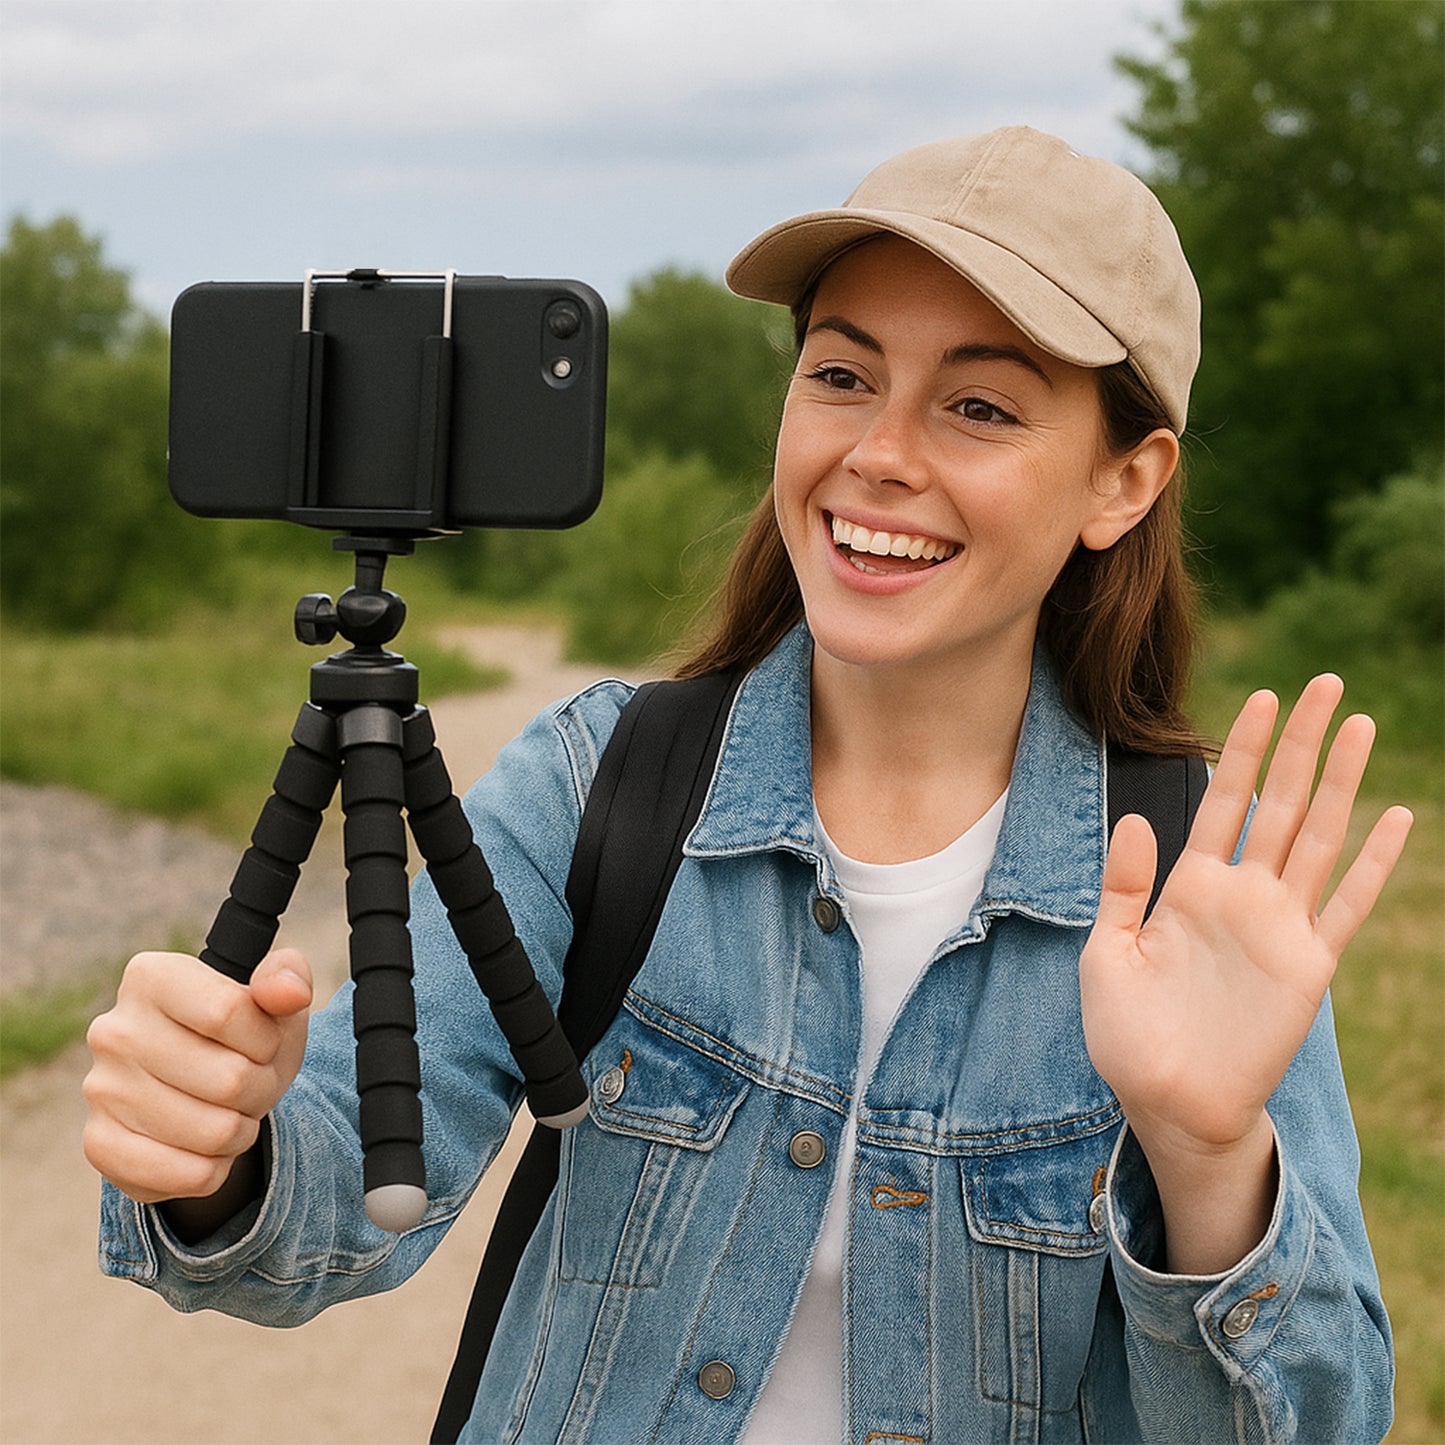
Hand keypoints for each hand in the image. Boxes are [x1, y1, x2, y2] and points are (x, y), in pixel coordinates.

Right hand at [83, 948, 311, 1205]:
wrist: (205, 1094)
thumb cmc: (244, 1037)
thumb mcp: (275, 1002)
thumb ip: (288, 979)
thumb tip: (290, 991)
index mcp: (152, 977)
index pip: (230, 1013)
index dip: (267, 1040)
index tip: (264, 1042)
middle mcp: (114, 1029)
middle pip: (230, 1079)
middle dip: (260, 1089)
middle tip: (250, 1083)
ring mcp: (101, 1089)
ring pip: (215, 1132)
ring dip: (241, 1130)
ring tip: (229, 1111)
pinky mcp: (100, 1145)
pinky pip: (190, 1174)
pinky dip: (216, 1167)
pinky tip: (204, 1145)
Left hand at [1082, 675, 1412, 1162]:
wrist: (1165, 1102)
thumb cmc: (1127, 1033)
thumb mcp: (1107, 953)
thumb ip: (1123, 886)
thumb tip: (1136, 817)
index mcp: (1189, 885)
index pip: (1223, 799)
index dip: (1243, 748)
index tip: (1261, 696)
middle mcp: (1241, 894)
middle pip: (1280, 800)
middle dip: (1300, 743)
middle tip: (1324, 682)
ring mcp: (1279, 925)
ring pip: (1319, 836)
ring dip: (1341, 782)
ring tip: (1359, 726)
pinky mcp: (1309, 965)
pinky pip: (1347, 904)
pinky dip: (1374, 864)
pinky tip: (1398, 819)